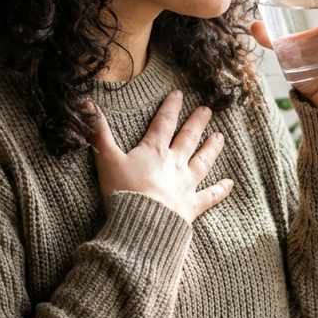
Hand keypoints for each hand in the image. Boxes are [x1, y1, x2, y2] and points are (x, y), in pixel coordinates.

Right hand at [88, 90, 232, 222]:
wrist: (141, 224)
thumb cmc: (122, 191)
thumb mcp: (106, 159)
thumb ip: (98, 132)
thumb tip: (87, 104)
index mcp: (154, 150)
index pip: (164, 123)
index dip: (171, 107)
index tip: (178, 94)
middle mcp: (174, 163)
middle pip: (188, 138)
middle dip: (197, 122)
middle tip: (207, 110)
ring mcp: (185, 184)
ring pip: (202, 161)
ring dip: (211, 148)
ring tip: (220, 136)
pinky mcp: (191, 205)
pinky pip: (210, 195)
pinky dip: (221, 189)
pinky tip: (230, 183)